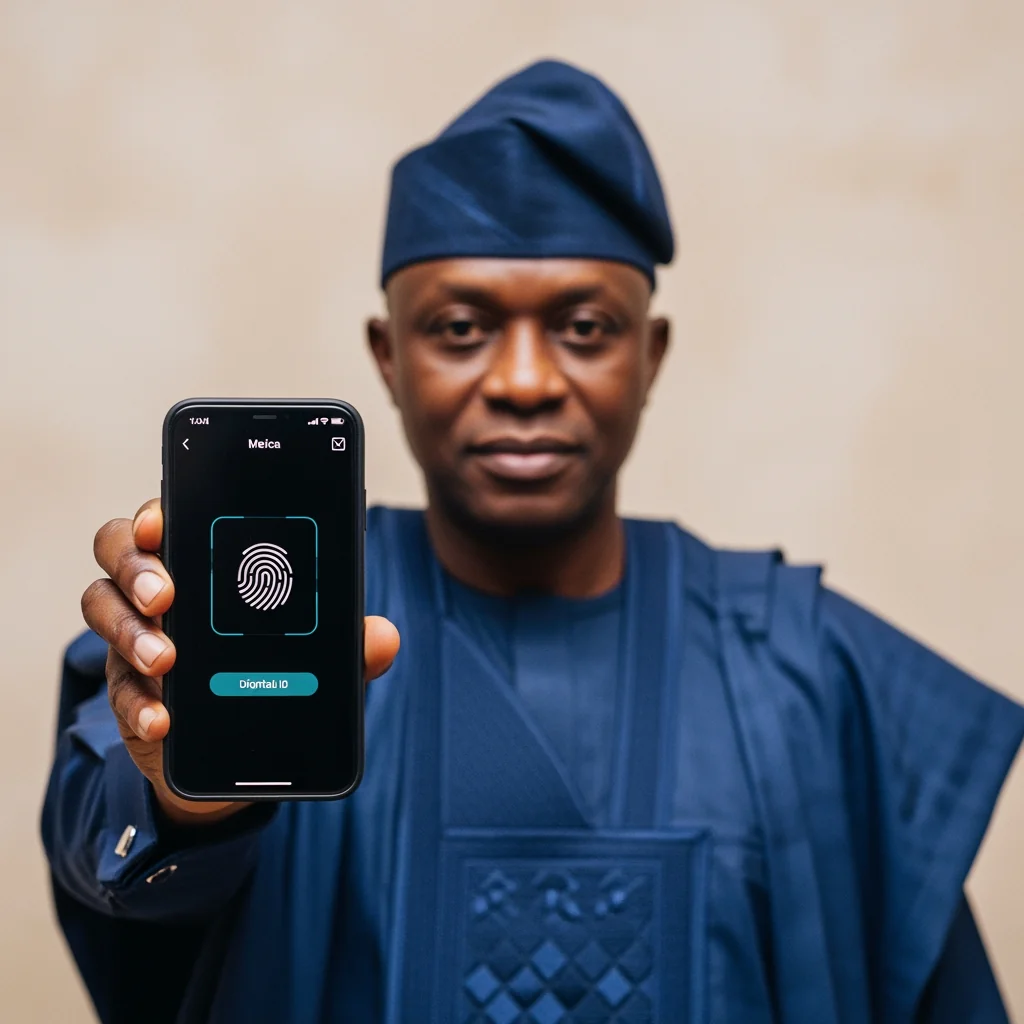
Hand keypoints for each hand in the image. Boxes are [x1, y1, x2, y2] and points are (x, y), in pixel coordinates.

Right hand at [81, 498, 399, 825]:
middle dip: (136, 566)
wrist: (244, 749)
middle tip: (166, 594)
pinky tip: (163, 719)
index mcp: (206, 562)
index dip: (158, 511)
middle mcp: (161, 588)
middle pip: (119, 550)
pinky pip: (117, 689)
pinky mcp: (129, 690)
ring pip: (102, 608)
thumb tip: (384, 637)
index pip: (171, 517)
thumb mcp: (317, 656)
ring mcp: (137, 635)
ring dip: (131, 633)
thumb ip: (348, 643)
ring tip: (167, 661)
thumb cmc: (276, 673)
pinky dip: (138, 704)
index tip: (163, 519)